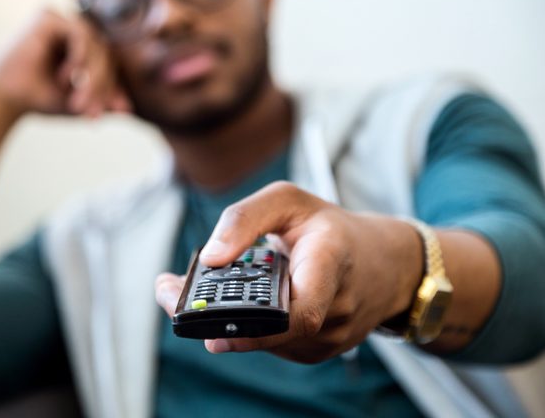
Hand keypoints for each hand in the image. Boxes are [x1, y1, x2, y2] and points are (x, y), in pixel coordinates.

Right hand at [0, 9, 130, 116]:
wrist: (7, 100)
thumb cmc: (40, 100)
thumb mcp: (80, 103)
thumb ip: (103, 102)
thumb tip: (128, 110)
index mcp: (81, 48)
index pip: (110, 63)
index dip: (115, 87)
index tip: (119, 111)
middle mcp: (72, 31)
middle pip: (105, 53)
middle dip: (103, 86)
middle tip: (91, 112)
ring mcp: (60, 20)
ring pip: (97, 44)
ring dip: (93, 76)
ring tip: (78, 100)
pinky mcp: (48, 16)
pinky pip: (80, 33)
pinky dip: (80, 56)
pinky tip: (69, 76)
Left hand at [155, 181, 422, 362]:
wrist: (382, 265)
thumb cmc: (330, 229)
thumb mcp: (289, 201)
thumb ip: (246, 218)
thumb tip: (210, 258)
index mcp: (332, 263)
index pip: (303, 311)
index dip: (256, 327)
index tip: (212, 327)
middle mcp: (335, 309)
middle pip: (271, 333)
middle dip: (215, 319)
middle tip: (169, 293)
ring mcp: (328, 338)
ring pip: (265, 341)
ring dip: (223, 322)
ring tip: (187, 293)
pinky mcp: (315, 350)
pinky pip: (271, 344)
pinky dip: (244, 327)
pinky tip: (228, 306)